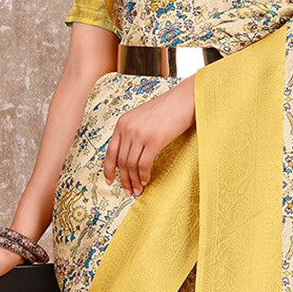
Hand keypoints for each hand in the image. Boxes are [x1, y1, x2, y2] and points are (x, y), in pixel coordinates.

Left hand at [104, 76, 195, 195]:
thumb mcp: (142, 118)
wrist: (183, 100)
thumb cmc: (167, 110)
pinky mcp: (154, 140)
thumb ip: (133, 133)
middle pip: (121, 161)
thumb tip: (130, 156)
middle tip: (128, 191)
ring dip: (134, 180)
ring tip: (138, 190)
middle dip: (124, 179)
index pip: (111, 151)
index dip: (109, 169)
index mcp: (122, 123)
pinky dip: (143, 176)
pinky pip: (144, 164)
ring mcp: (140, 134)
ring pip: (131, 165)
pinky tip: (146, 181)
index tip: (109, 181)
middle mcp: (128, 128)